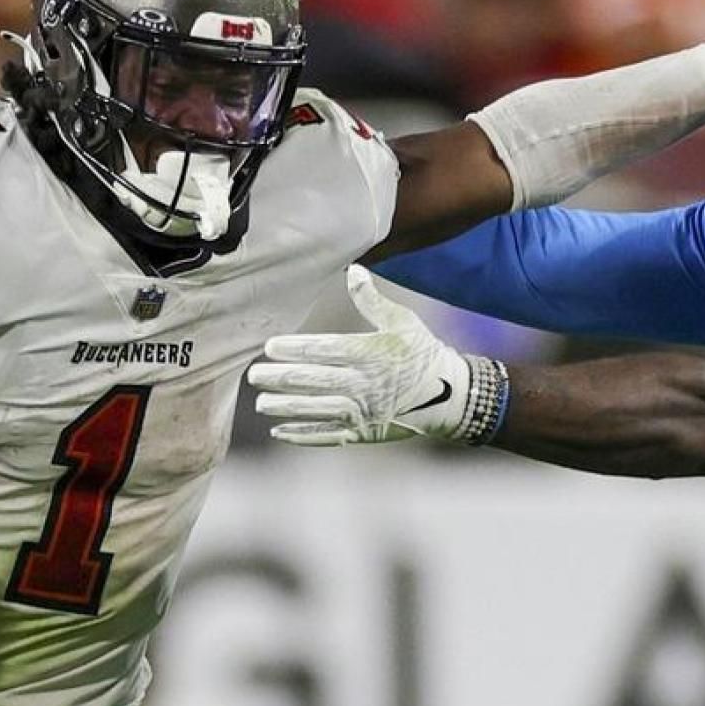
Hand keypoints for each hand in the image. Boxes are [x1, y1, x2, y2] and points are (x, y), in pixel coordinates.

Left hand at [249, 266, 487, 445]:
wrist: (451, 397)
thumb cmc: (424, 354)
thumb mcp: (403, 321)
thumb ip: (372, 299)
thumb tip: (353, 269)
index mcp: (368, 353)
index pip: (322, 350)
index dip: (293, 349)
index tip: (269, 348)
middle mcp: (362, 384)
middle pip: (313, 380)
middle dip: (280, 378)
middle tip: (253, 375)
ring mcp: (362, 412)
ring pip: (315, 409)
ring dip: (285, 407)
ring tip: (260, 402)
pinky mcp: (364, 433)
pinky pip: (327, 436)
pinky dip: (302, 435)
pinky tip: (279, 431)